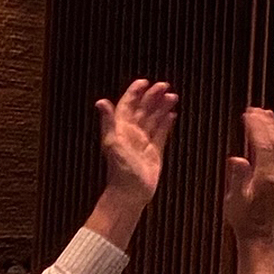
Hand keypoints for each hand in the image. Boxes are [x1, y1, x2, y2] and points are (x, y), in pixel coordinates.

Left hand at [95, 79, 177, 202]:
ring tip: (173, 96)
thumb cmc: (120, 169)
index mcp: (121, 128)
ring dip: (162, 107)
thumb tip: (101, 101)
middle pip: (143, 109)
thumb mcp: (112, 143)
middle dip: (153, 96)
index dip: (135, 92)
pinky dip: (167, 123)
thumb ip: (108, 121)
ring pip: (154, 119)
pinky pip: (162, 133)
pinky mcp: (155, 151)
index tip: (145, 82)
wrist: (131, 192)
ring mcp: (144, 141)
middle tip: (165, 86)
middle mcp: (132, 132)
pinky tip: (173, 114)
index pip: (128, 105)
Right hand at [224, 108, 273, 240]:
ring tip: (268, 114)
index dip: (257, 128)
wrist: (259, 235)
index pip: (263, 146)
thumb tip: (237, 158)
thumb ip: (237, 177)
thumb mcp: (235, 199)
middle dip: (266, 124)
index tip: (248, 114)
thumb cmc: (244, 218)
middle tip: (257, 109)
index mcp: (266, 178)